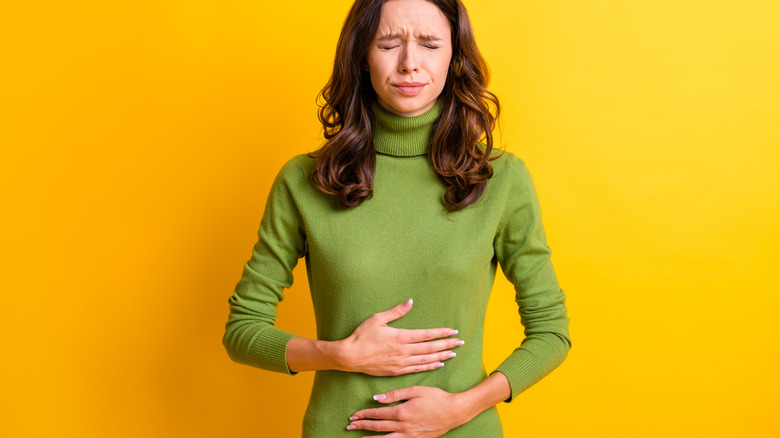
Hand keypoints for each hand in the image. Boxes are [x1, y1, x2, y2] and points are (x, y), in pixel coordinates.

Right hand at [333, 299, 463, 375]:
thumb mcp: (378, 319)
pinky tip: (438, 364)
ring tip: (453, 354)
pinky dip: (429, 367)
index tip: (453, 332)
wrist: (350, 357)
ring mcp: (401, 362)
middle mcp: (404, 351)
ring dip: (441, 356)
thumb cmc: (362, 336)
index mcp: (401, 336)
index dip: (442, 333)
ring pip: (426, 360)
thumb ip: (396, 311)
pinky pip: (417, 369)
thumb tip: (410, 301)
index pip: (427, 335)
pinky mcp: (397, 371)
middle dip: (447, 345)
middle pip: (430, 348)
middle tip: (460, 343)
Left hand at [346, 386, 469, 436]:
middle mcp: (403, 426)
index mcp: (402, 412)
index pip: (378, 414)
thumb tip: (377, 398)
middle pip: (378, 427)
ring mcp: (410, 436)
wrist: (454, 412)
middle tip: (350, 426)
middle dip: (363, 426)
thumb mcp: (416, 390)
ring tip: (360, 437)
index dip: (364, 414)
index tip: (354, 415)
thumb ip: (395, 395)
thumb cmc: (436, 398)